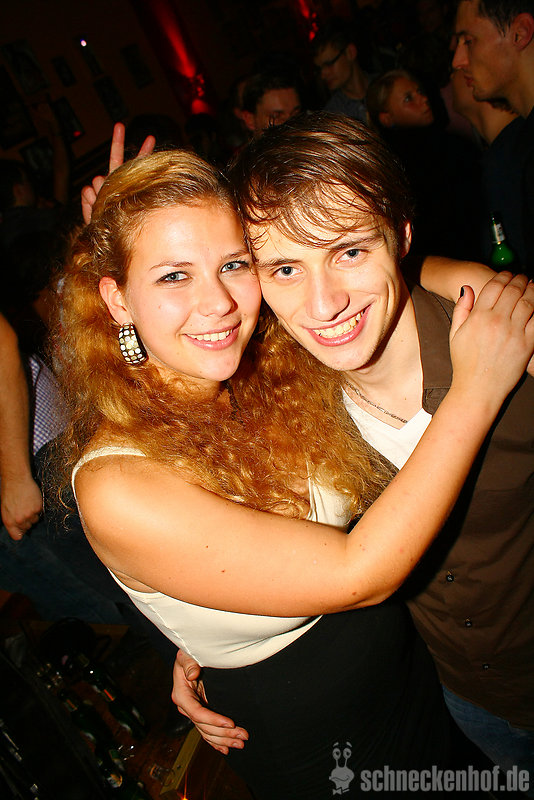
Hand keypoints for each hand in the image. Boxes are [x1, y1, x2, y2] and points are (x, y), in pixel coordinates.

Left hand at [1, 475, 42, 540]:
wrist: (16, 481)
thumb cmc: (9, 493)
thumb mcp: (5, 509)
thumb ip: (11, 521)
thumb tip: (17, 528)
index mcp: (9, 521)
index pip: (17, 536)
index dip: (20, 533)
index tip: (22, 529)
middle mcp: (19, 520)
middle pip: (27, 527)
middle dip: (26, 521)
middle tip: (24, 510)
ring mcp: (29, 515)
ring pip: (35, 520)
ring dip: (33, 514)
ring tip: (27, 504)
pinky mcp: (37, 508)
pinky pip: (40, 512)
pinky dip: (37, 507)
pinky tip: (31, 500)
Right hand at [81, 122, 155, 223]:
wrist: (103, 242)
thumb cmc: (118, 230)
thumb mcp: (122, 213)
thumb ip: (121, 195)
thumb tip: (102, 179)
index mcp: (127, 186)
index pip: (136, 167)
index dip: (143, 153)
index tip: (151, 138)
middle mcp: (114, 185)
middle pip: (115, 160)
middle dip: (117, 142)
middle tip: (119, 125)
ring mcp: (101, 190)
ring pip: (98, 179)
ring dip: (101, 192)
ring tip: (104, 206)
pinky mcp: (89, 197)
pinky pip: (88, 191)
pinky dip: (90, 201)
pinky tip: (95, 208)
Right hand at [171, 650, 248, 754]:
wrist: (189, 656)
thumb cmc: (189, 653)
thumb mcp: (186, 654)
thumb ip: (189, 663)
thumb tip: (192, 675)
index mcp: (181, 695)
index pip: (197, 713)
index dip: (214, 720)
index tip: (231, 722)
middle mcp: (186, 707)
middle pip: (204, 727)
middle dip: (224, 733)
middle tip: (243, 736)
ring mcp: (193, 712)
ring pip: (207, 732)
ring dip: (224, 740)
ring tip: (241, 743)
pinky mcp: (200, 714)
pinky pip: (206, 732)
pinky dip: (216, 742)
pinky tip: (226, 749)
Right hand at [449, 272, 533, 405]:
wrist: (477, 390)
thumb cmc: (464, 364)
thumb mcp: (454, 334)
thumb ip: (461, 309)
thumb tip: (466, 288)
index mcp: (478, 317)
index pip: (494, 286)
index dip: (503, 275)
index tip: (507, 274)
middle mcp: (496, 322)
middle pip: (513, 290)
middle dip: (520, 279)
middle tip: (522, 278)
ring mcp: (513, 333)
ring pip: (528, 301)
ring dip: (532, 289)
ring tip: (532, 286)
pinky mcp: (527, 344)